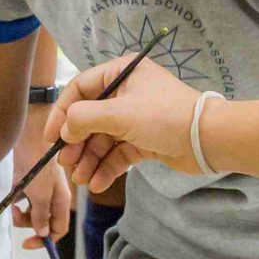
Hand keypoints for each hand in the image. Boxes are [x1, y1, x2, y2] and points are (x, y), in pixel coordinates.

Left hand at [11, 115, 74, 248]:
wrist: (28, 134)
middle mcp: (51, 196)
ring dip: (19, 212)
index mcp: (61, 200)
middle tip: (14, 216)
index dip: (45, 240)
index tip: (26, 243)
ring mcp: (38, 187)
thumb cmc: (38, 163)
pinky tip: (10, 192)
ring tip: (10, 204)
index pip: (58, 229)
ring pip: (30, 210)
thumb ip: (42, 214)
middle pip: (42, 221)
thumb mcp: (41, 193)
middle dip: (28, 224)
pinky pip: (20, 196)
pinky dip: (14, 198)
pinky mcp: (26, 178)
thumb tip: (43, 233)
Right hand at [44, 55, 203, 192]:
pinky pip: (117, 153)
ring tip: (82, 180)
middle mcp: (125, 92)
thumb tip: (65, 132)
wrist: (208, 140)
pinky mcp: (143, 140)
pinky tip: (97, 184)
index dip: (62, 113)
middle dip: (76, 144)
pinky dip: (106, 168)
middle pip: (89, 118)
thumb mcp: (119, 114)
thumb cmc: (164, 117)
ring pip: (102, 140)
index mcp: (121, 74)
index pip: (80, 89)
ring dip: (89, 160)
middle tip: (66, 165)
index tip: (50, 138)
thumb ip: (84, 119)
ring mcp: (134, 118)